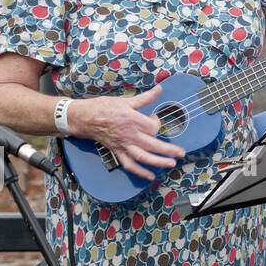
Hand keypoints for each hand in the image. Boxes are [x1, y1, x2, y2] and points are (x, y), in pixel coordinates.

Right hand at [70, 86, 184, 180]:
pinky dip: (140, 172)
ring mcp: (123, 145)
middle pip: (153, 144)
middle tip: (181, 153)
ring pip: (143, 157)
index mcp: (133, 119)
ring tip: (171, 164)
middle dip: (169, 149)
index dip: (157, 123)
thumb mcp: (126, 100)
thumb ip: (145, 97)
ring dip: (158, 162)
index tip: (155, 119)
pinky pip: (129, 164)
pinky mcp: (117, 151)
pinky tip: (150, 176)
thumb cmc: (104, 107)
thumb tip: (159, 89)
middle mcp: (129, 134)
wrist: (84, 118)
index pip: (153, 127)